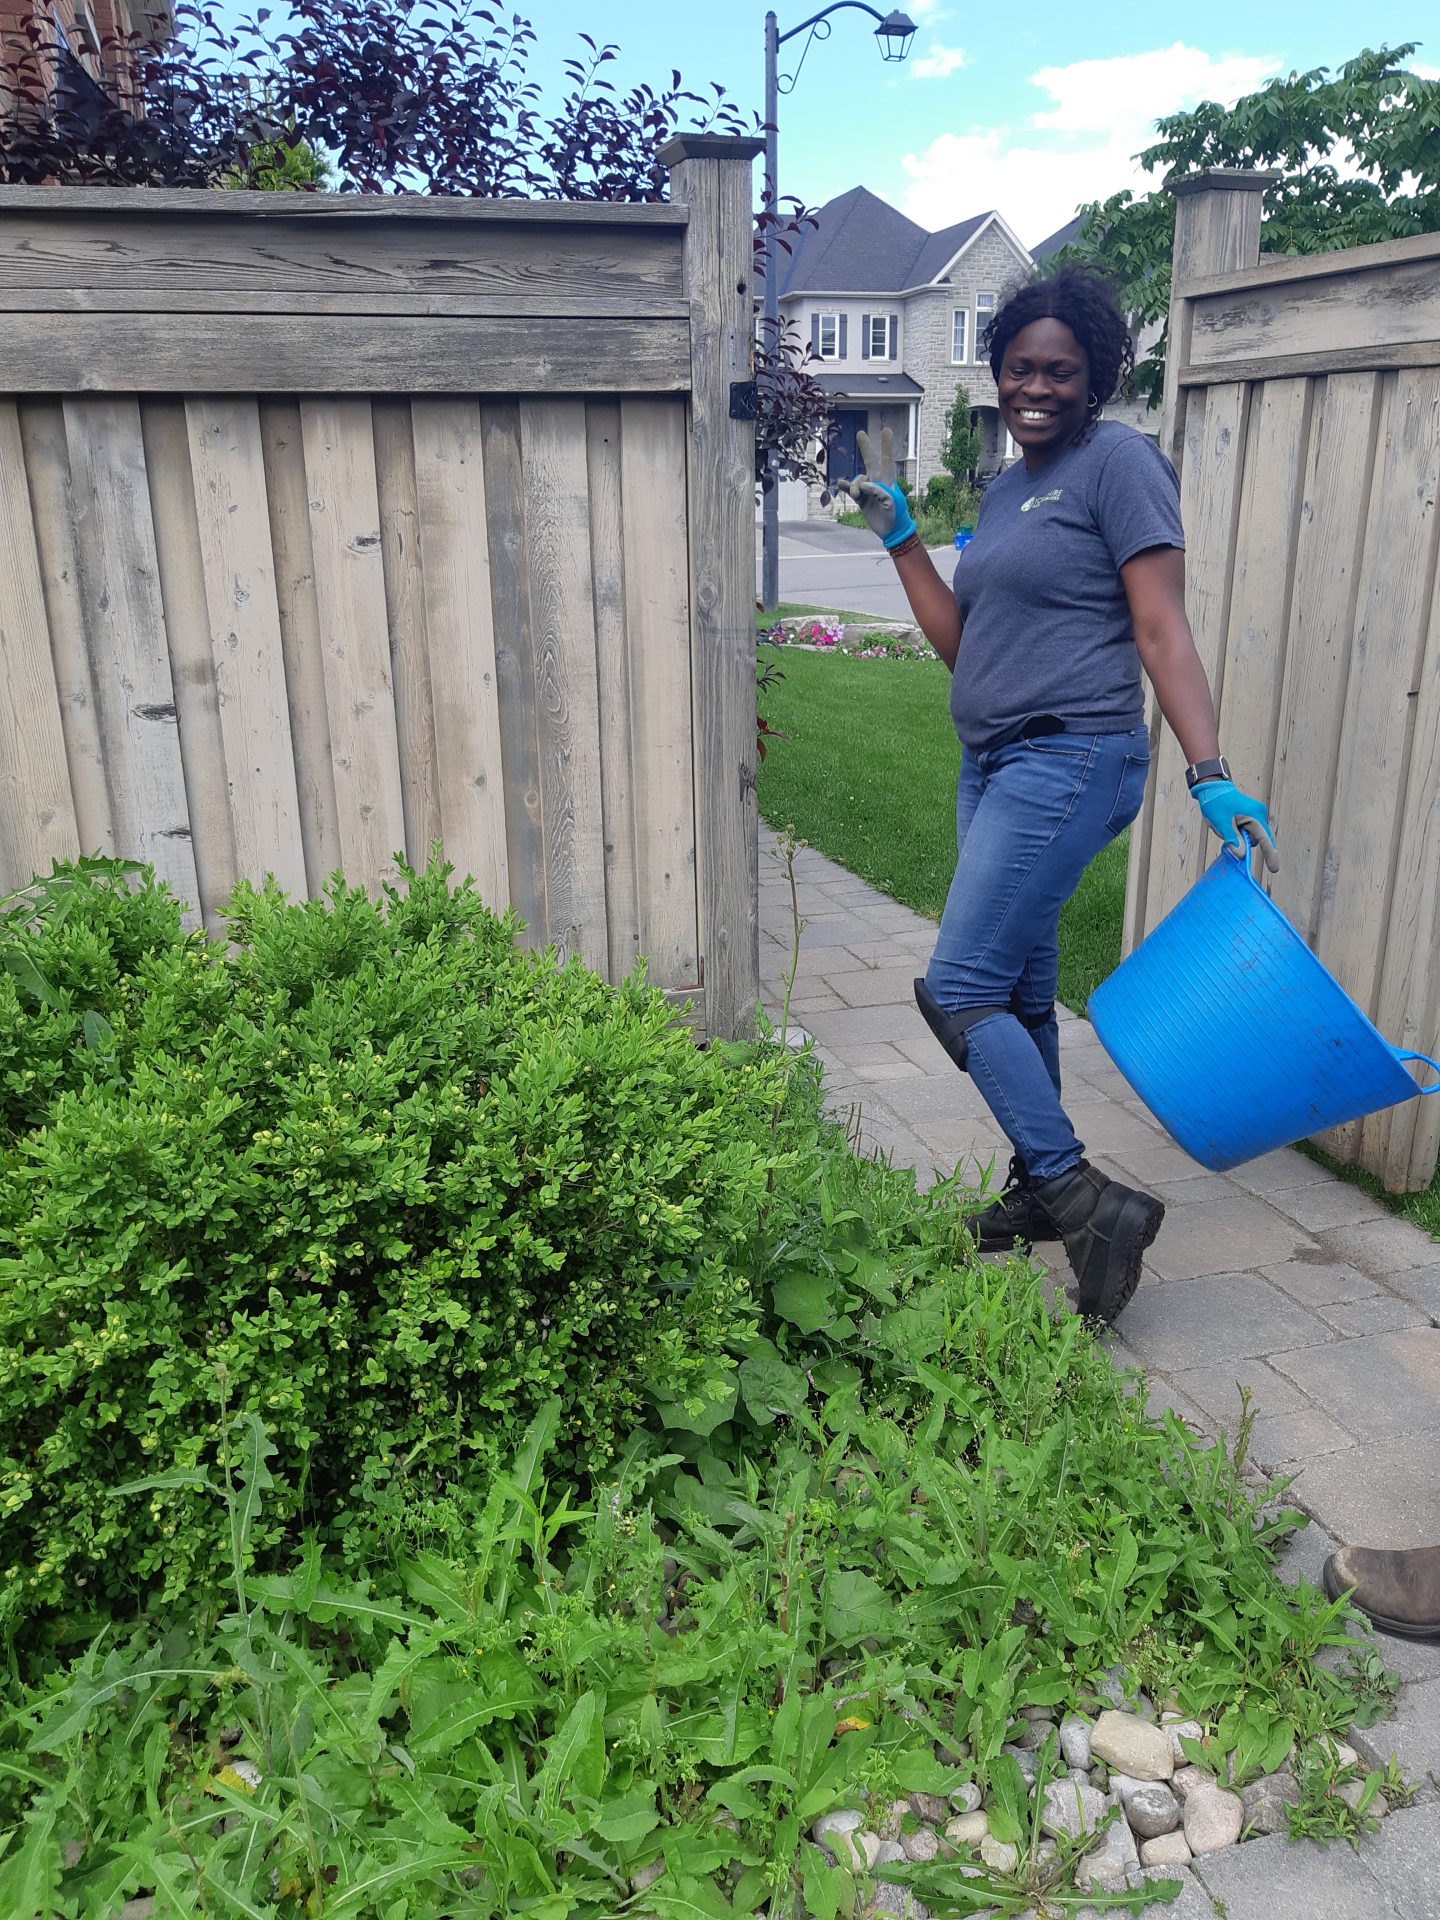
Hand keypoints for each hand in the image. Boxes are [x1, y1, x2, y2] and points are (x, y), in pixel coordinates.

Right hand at [833, 426, 916, 550]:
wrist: (891, 531)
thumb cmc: (895, 515)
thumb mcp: (891, 502)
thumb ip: (879, 490)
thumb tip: (864, 484)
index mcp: (888, 481)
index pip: (887, 461)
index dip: (886, 446)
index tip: (886, 430)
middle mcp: (878, 482)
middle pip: (871, 462)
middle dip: (866, 448)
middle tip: (860, 433)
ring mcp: (868, 491)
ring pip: (858, 480)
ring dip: (854, 486)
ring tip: (856, 495)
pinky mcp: (862, 500)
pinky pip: (851, 490)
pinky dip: (846, 487)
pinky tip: (840, 483)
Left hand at [1192, 779, 1279, 870]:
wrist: (1212, 786)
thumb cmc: (1216, 803)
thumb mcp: (1221, 823)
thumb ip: (1232, 839)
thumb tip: (1242, 855)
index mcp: (1255, 816)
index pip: (1265, 840)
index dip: (1269, 855)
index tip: (1274, 869)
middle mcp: (1260, 815)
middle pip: (1257, 839)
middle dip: (1243, 842)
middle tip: (1226, 832)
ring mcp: (1257, 814)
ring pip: (1251, 836)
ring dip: (1239, 837)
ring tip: (1225, 825)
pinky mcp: (1252, 815)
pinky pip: (1248, 830)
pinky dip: (1239, 832)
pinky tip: (1229, 824)